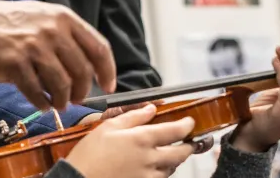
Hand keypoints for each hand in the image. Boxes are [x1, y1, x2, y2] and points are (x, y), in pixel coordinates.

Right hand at [0, 0, 115, 110]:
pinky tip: (41, 102)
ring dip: (63, 100)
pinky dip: (42, 102)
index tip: (107, 85)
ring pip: (62, 85)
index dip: (107, 71)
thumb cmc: (10, 24)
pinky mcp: (15, 63)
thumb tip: (91, 67)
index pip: (98, 48)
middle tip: (76, 99)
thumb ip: (67, 37)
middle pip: (82, 71)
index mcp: (64, 18)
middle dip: (82, 92)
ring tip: (58, 103)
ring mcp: (33, 47)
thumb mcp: (44, 18)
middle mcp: (51, 31)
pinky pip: (37, 92)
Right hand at [65, 104, 195, 177]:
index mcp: (142, 139)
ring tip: (168, 153)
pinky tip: (153, 167)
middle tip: (189, 141)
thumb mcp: (108, 127)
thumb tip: (150, 108)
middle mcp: (151, 159)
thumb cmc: (90, 154)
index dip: (187, 125)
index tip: (190, 122)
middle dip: (188, 146)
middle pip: (181, 153)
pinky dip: (162, 172)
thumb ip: (132, 117)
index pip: (175, 131)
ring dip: (174, 160)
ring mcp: (149, 176)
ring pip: (172, 168)